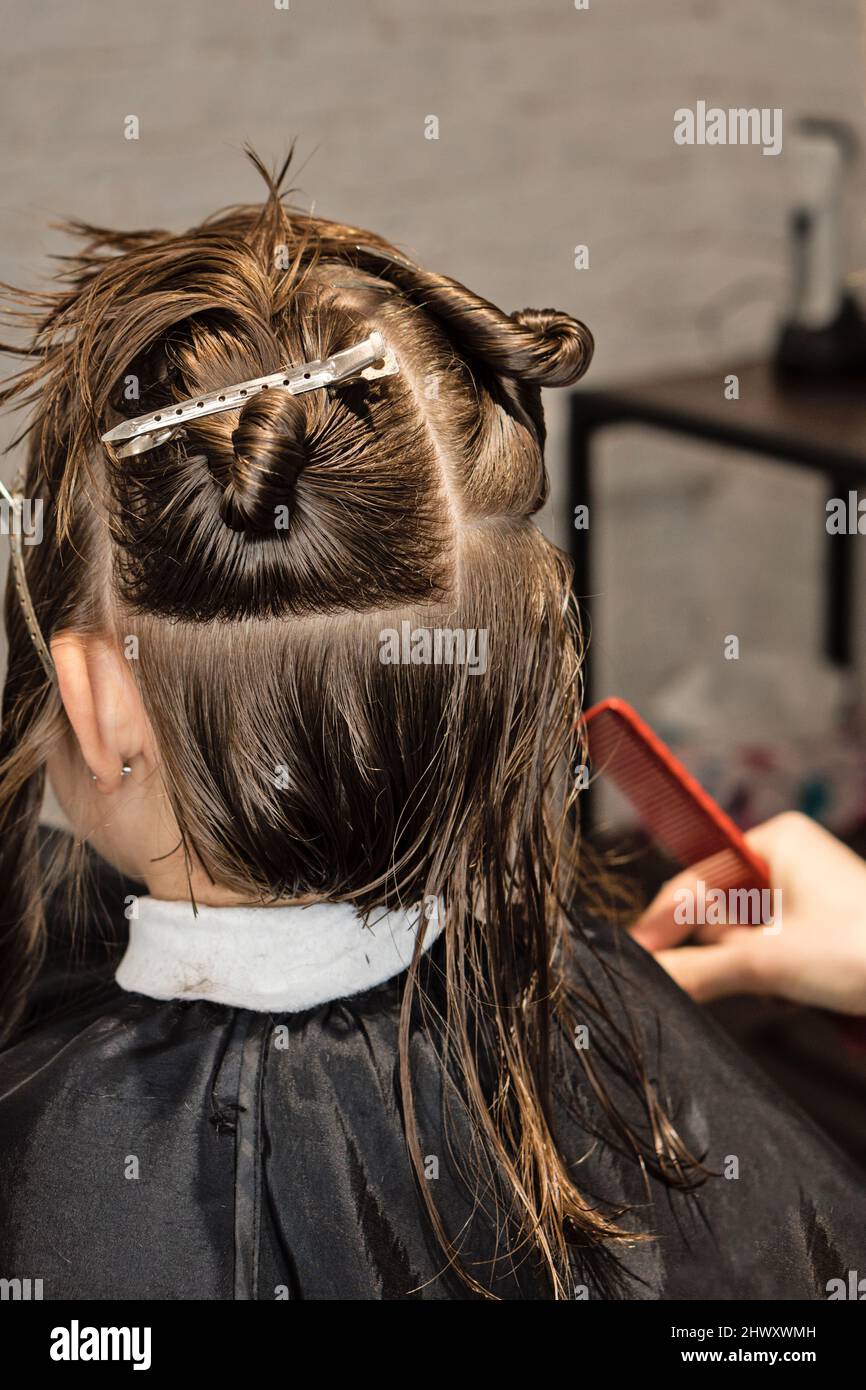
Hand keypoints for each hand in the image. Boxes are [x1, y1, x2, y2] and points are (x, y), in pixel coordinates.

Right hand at [630, 812, 865, 1014]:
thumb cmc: (865, 949)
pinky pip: (770, 953)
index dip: (663, 921)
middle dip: (726, 950)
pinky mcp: (818, 931)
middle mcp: (788, 860)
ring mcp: (805, 897)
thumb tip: (653, 976)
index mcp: (774, 841)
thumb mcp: (770, 960)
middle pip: (719, 912)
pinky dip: (773, 977)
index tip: (637, 955)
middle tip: (744, 974)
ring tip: (782, 986)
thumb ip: (702, 968)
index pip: (695, 880)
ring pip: (745, 938)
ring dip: (752, 969)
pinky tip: (793, 993)